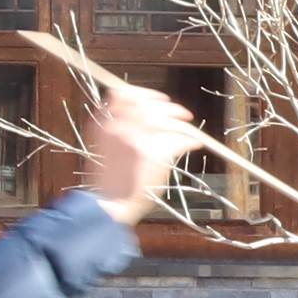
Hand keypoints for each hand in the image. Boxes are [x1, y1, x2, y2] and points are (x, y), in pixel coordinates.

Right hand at [80, 81, 204, 225]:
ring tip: (190, 128)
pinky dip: (190, 141)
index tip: (158, 100)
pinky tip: (194, 145)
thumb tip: (144, 117)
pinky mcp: (151, 153)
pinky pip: (178, 139)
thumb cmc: (110, 181)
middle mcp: (117, 126)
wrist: (109, 205)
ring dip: (181, 122)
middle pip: (147, 103)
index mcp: (103, 123)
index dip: (143, 94)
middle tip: (182, 113)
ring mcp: (134, 138)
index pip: (121, 93)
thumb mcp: (107, 148)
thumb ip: (121, 129)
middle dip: (168, 106)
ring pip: (165, 118)